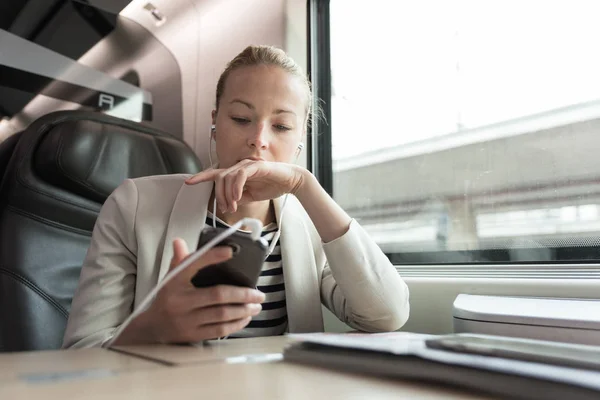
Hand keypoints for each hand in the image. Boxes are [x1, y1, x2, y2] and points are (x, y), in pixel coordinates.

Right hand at [114, 239, 264, 344]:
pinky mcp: (193, 335)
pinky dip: (236, 324)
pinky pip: (219, 330)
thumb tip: (179, 241)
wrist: (151, 328)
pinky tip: (246, 318)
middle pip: (218, 295)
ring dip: (244, 309)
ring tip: (257, 305)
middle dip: (243, 294)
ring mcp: (187, 319)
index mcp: (175, 282)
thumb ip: (179, 260)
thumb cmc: (166, 298)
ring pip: (222, 314)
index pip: (194, 264)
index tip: (231, 251)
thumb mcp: (169, 278)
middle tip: (258, 293)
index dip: (212, 257)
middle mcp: (181, 300)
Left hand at [185, 160, 305, 212]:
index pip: (215, 173)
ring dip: (228, 194)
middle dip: (219, 196)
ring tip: (234, 206)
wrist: (291, 182)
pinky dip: (236, 187)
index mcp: (237, 173)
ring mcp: (247, 165)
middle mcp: (239, 166)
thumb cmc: (273, 186)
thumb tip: (228, 205)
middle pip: (219, 178)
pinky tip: (238, 198)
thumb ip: (238, 198)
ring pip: (227, 178)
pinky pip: (239, 175)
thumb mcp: (251, 196)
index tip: (188, 182)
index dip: (201, 177)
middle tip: (227, 208)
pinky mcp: (255, 166)